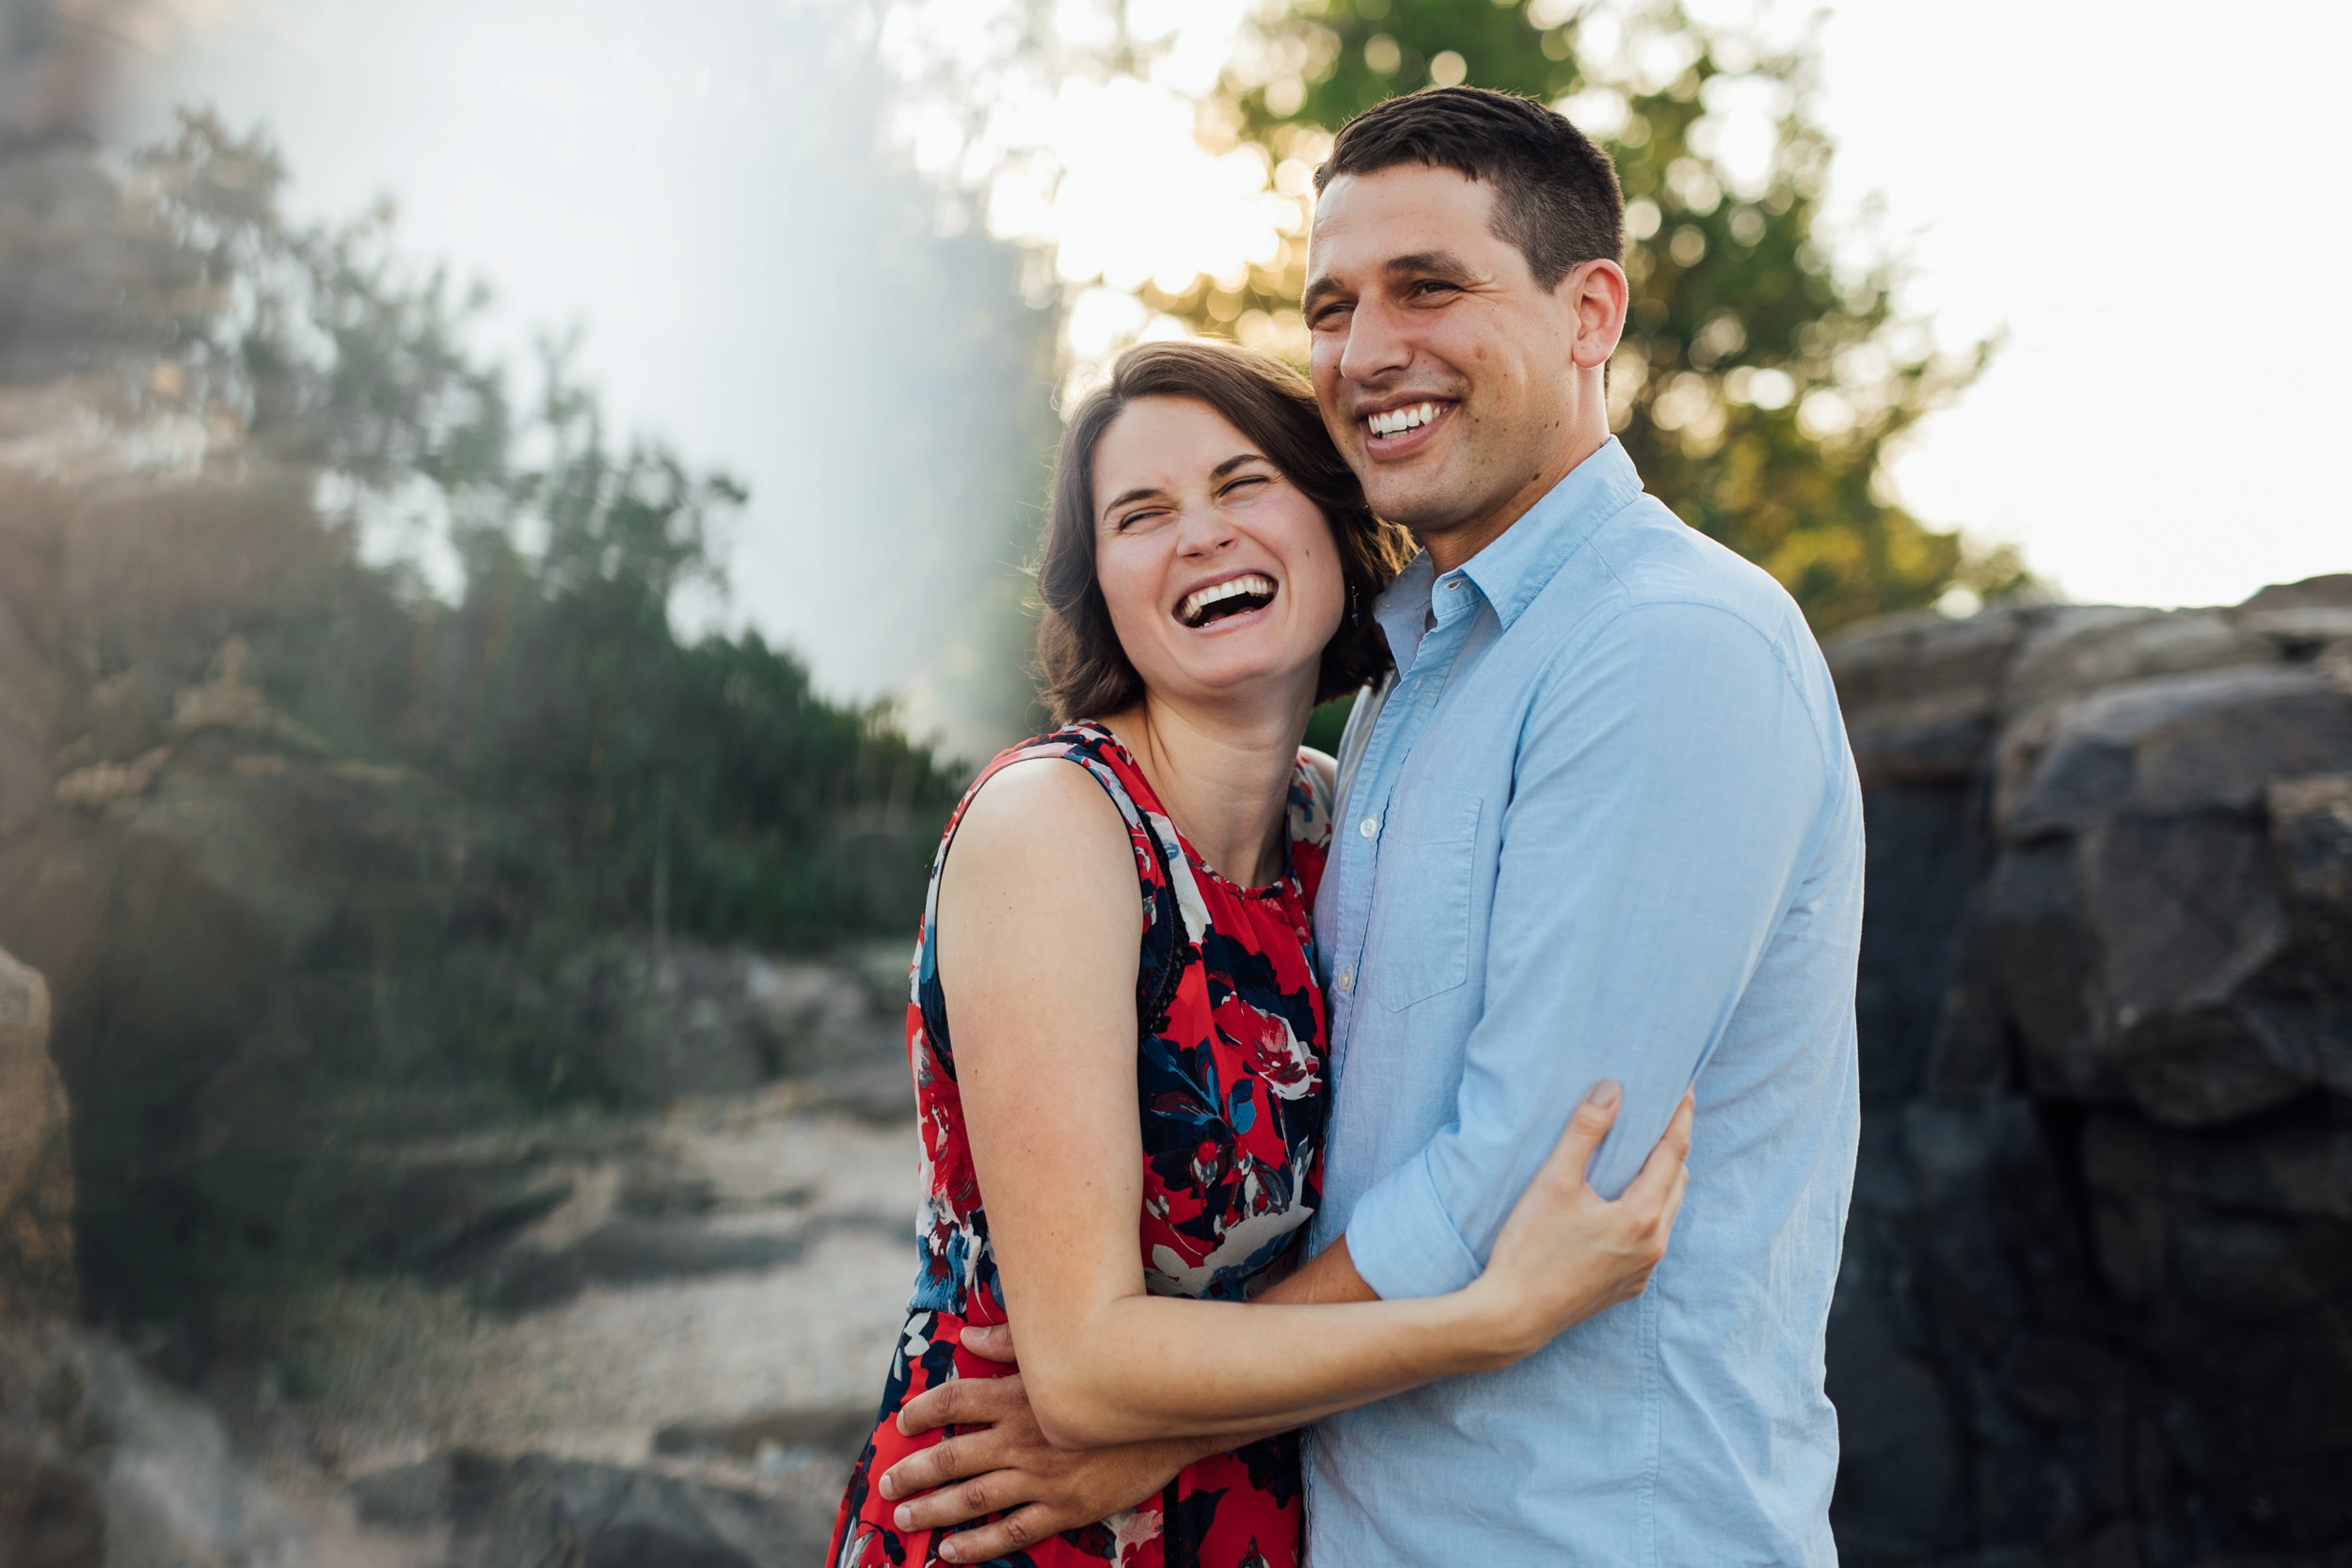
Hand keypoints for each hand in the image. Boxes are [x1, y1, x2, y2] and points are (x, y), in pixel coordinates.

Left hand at [880, 1323, 1194, 1562]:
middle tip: (886, 1483)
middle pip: (950, 1457)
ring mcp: (1041, 1479)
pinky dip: (976, 1546)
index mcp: (1018, 1396)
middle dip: (912, 1473)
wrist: (1173, 1414)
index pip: (953, 1402)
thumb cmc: (1116, 1375)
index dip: (922, 1412)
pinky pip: (1011, 1532)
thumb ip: (1009, 1343)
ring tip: (904, 1517)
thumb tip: (965, 1336)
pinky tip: (949, 1552)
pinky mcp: (1064, 1508)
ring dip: (931, 1511)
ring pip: (971, 1499)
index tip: (901, 1424)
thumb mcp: (1062, 1351)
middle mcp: (1021, 1439)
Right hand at [1470, 1079, 1694, 1361]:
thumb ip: (1584, 1132)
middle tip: (1661, 1115)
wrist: (1513, 1316)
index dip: (1680, 1117)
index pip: (1673, 1153)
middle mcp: (1654, 1245)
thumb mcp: (1553, 1181)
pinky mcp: (1628, 1286)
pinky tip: (1621, 1203)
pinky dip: (1648, 1210)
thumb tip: (1612, 1090)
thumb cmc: (1530, 1248)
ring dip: (1662, 1179)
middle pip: (1677, 1181)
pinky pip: (1652, 1238)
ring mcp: (1643, 1270)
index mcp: (1642, 1216)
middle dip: (1673, 1146)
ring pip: (1667, 1211)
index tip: (1685, 1088)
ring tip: (1642, 1153)